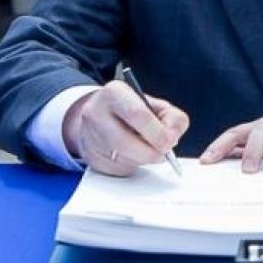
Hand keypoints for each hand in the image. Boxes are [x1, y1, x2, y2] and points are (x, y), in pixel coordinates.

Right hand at [62, 81, 188, 176]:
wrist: (103, 117)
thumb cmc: (135, 111)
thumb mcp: (158, 105)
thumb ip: (173, 119)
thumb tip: (171, 138)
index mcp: (114, 92)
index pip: (138, 114)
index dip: (158, 133)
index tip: (170, 142)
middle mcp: (96, 112)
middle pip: (125, 142)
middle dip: (151, 152)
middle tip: (164, 153)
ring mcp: (90, 136)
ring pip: (121, 159)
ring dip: (143, 160)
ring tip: (149, 150)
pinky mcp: (91, 157)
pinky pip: (117, 169)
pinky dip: (132, 165)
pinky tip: (133, 154)